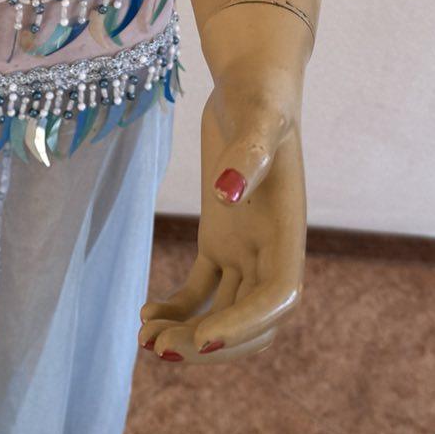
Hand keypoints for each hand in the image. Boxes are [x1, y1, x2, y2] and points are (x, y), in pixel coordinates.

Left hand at [139, 69, 306, 364]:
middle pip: (254, 321)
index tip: (202, 337)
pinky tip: (146, 313)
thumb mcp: (258, 115)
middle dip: (212, 343)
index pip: (279, 296)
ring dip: (190, 335)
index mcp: (288, 228)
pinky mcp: (222, 241)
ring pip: (225, 313)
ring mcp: (246, 249)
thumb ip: (249, 151)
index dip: (245, 324)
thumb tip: (228, 191)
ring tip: (146, 339)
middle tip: (161, 350)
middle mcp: (271, 247)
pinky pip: (204, 292)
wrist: (251, 83)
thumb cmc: (261, 94)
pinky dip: (179, 311)